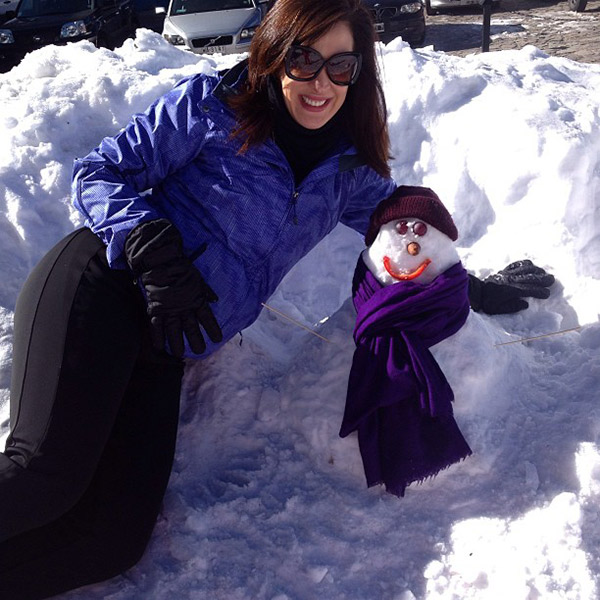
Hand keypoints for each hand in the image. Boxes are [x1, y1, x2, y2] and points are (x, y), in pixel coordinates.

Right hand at [125, 219, 222, 356]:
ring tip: (179, 354)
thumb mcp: (199, 280)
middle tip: (200, 351)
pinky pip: (156, 326)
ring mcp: (169, 309)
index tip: (217, 339)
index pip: (207, 318)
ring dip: (177, 343)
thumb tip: (214, 301)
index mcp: (197, 299)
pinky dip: (157, 337)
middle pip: (191, 328)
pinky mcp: (156, 308)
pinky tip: (159, 348)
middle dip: (196, 341)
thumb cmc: (182, 269)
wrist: (162, 261)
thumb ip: (206, 292)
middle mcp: (185, 307)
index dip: (212, 329)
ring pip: (174, 331)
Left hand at [468, 260, 554, 314]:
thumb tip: (525, 303)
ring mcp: (508, 273)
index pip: (528, 290)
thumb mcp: (497, 310)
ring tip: (545, 273)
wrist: (476, 291)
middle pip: (530, 277)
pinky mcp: (505, 269)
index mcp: (510, 291)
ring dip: (537, 270)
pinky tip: (532, 266)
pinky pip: (518, 263)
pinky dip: (527, 264)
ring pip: (526, 268)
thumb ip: (512, 307)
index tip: (547, 294)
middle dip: (543, 279)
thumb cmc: (487, 303)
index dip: (539, 291)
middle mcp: (510, 280)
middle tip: (552, 280)